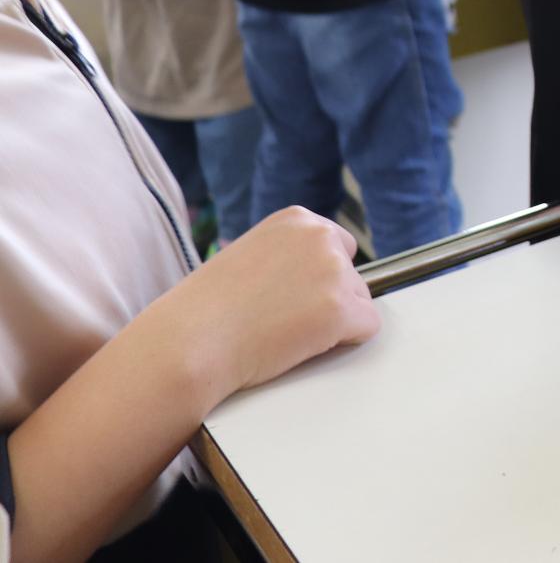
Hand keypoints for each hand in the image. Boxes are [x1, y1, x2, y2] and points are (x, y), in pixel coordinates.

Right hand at [149, 207, 378, 405]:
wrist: (188, 343)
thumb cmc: (204, 310)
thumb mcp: (248, 256)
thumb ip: (285, 256)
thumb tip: (311, 274)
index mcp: (297, 220)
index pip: (337, 246)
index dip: (317, 278)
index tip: (292, 295)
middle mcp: (320, 237)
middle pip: (352, 274)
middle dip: (329, 299)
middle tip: (284, 318)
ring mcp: (334, 272)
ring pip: (359, 302)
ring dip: (334, 322)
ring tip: (283, 332)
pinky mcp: (342, 309)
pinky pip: (367, 328)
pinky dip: (344, 343)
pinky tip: (302, 345)